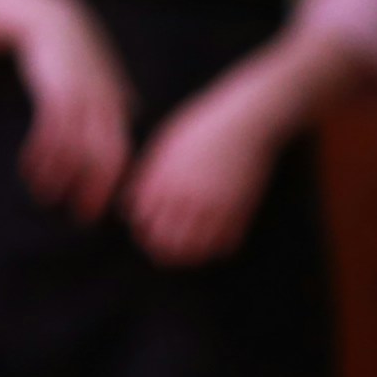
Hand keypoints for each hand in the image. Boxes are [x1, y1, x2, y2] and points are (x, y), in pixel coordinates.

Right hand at [8, 0, 136, 220]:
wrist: (49, 19)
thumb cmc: (75, 50)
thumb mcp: (102, 71)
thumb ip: (117, 93)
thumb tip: (133, 111)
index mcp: (117, 103)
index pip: (124, 151)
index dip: (115, 182)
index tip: (103, 206)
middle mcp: (103, 103)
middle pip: (106, 154)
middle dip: (95, 187)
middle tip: (83, 216)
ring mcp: (79, 96)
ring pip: (75, 147)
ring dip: (60, 176)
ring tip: (46, 197)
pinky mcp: (53, 90)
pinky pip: (50, 130)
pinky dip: (41, 155)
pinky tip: (30, 171)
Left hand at [122, 78, 283, 266]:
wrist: (246, 121)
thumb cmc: (201, 129)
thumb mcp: (164, 148)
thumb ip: (147, 178)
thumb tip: (129, 205)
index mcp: (164, 182)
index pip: (142, 222)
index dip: (140, 230)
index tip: (143, 230)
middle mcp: (187, 198)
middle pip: (165, 242)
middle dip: (158, 247)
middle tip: (159, 246)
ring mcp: (215, 207)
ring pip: (194, 251)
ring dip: (185, 255)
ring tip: (182, 251)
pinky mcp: (240, 211)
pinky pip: (224, 245)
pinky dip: (214, 250)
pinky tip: (209, 244)